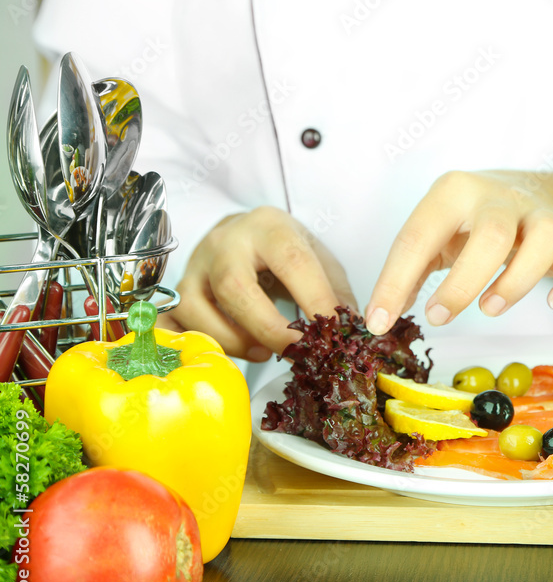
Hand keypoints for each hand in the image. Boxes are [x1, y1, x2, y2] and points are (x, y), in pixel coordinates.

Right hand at [159, 206, 356, 359]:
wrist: (244, 232)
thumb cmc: (285, 250)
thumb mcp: (318, 259)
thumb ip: (336, 293)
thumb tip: (352, 332)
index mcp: (270, 227)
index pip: (292, 261)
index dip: (313, 300)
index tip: (331, 333)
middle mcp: (226, 242)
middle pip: (235, 287)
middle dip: (267, 328)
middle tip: (293, 352)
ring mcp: (195, 265)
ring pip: (197, 307)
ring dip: (232, 340)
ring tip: (262, 352)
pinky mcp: (177, 289)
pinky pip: (171, 321)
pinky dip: (193, 344)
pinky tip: (222, 354)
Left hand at [365, 170, 552, 334]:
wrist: (525, 188)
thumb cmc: (469, 220)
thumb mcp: (434, 233)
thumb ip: (408, 270)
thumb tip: (381, 316)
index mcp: (454, 193)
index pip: (419, 235)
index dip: (394, 281)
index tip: (379, 321)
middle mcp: (499, 198)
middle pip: (491, 234)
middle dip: (463, 282)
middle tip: (438, 317)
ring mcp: (541, 215)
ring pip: (547, 237)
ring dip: (519, 279)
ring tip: (490, 309)